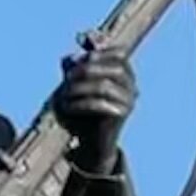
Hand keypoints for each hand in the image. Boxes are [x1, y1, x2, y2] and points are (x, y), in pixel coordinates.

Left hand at [54, 42, 137, 164]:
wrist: (94, 141)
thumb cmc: (87, 110)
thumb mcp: (81, 86)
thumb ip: (75, 70)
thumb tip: (66, 58)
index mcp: (127, 74)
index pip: (119, 54)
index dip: (97, 54)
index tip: (74, 60)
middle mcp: (132, 85)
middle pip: (113, 68)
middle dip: (87, 69)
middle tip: (66, 77)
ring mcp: (129, 100)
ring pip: (104, 86)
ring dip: (80, 88)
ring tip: (63, 93)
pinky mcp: (122, 115)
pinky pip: (100, 105)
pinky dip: (80, 104)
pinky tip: (68, 107)